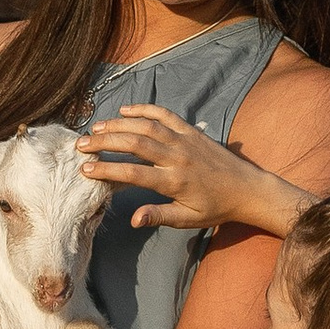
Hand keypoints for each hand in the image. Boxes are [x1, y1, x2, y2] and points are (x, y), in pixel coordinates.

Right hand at [80, 104, 303, 238]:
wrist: (248, 189)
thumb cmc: (216, 208)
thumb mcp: (188, 219)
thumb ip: (159, 216)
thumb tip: (134, 219)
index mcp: (175, 181)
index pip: (134, 173)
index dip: (108, 170)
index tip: (86, 169)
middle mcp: (178, 157)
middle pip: (135, 143)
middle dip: (105, 142)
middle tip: (81, 145)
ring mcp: (184, 140)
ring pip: (146, 125)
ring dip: (119, 124)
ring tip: (95, 128)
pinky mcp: (191, 131)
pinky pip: (165, 114)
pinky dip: (144, 109)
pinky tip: (125, 110)